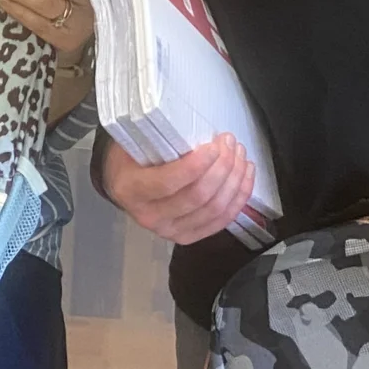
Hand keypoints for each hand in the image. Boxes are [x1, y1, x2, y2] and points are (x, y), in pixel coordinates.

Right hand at [100, 133, 256, 244]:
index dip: (197, 165)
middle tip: (230, 143)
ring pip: (214, 209)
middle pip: (197, 197)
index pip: (169, 182)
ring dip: (234, 180)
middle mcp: (150, 217)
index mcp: (132, 191)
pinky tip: (246, 175)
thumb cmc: (130, 157)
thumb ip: (158, 139)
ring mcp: (171, 231)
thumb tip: (196, 130)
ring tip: (240, 155)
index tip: (213, 145)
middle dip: (222, 168)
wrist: (123, 183)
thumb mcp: (134, 142)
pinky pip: (221, 221)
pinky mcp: (188, 237)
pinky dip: (239, 198)